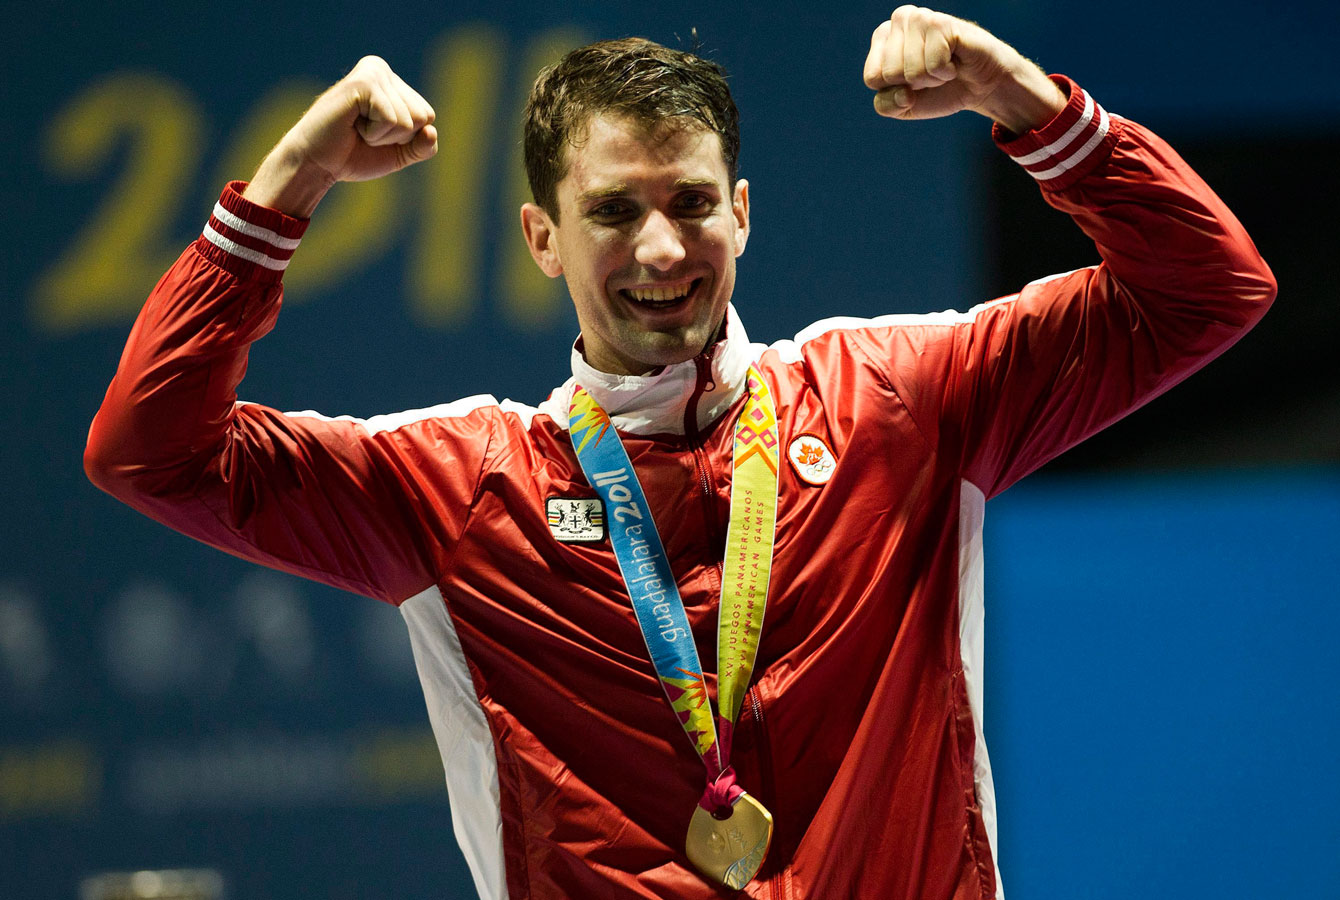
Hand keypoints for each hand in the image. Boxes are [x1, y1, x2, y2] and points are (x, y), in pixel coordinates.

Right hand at [244, 56, 437, 215]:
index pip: (428, 116)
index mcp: (392, 81)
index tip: (374, 135)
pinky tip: (352, 125)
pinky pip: (392, 121)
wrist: (317, 164)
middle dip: (396, 137)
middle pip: (423, 116)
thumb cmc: (354, 155)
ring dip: (382, 137)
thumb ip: (424, 146)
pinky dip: (374, 134)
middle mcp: (382, 70)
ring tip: (356, 129)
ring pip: (409, 121)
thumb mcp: (400, 153)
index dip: (405, 138)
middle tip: (364, 133)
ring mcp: (372, 73)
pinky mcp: (363, 83)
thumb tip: (431, 131)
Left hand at [862, 6, 1064, 133]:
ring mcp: (920, 17)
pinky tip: (954, 61)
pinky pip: (933, 65)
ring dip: (932, 79)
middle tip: (932, 72)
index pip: (872, 78)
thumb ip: (886, 105)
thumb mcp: (903, 106)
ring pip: (911, 72)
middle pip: (890, 75)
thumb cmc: (939, 91)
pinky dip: (945, 73)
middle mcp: (899, 19)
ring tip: (944, 66)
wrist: (980, 86)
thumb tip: (903, 92)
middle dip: (914, 85)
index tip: (913, 82)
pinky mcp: (941, 23)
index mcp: (882, 36)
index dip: (896, 91)